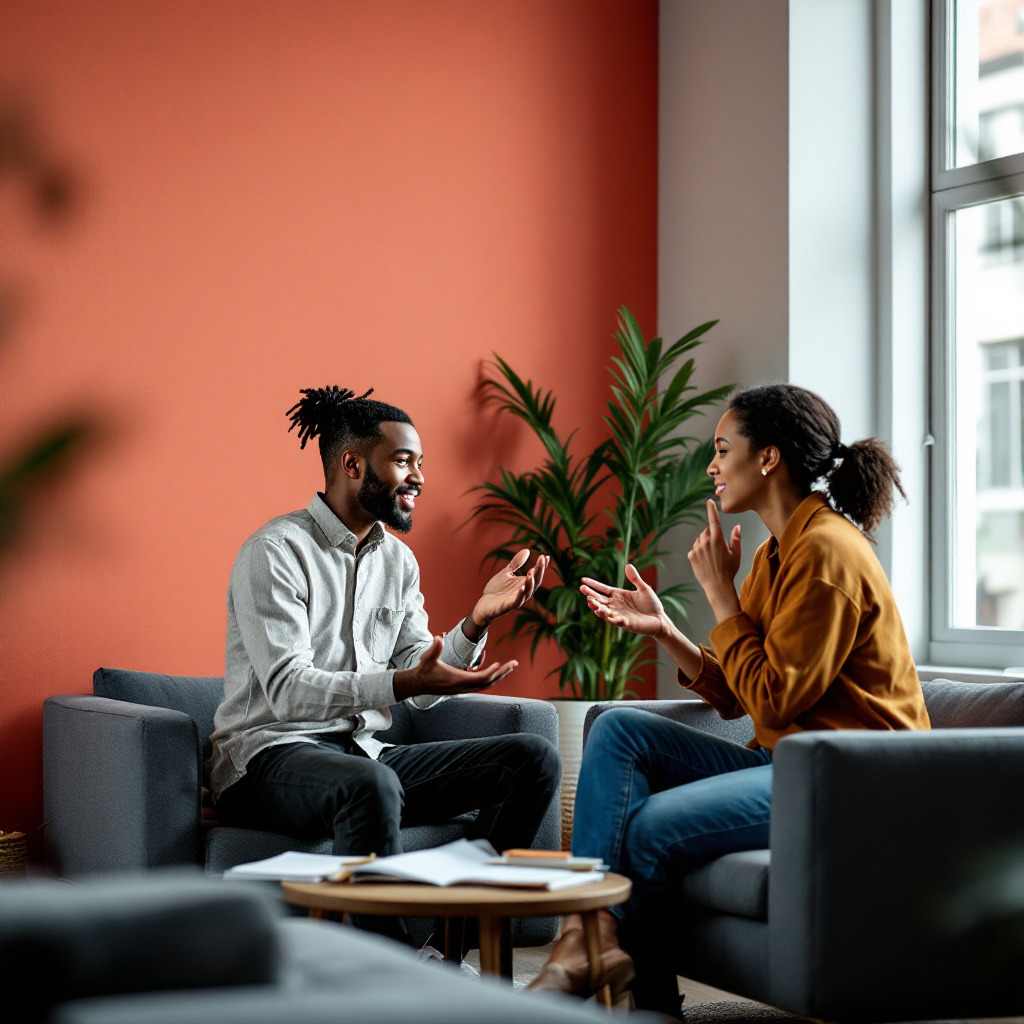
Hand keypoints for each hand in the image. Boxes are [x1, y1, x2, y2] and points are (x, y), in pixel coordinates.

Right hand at [392, 637, 517, 700]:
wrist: (416, 684)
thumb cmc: (423, 670)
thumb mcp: (427, 658)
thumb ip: (434, 649)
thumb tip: (438, 638)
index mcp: (458, 680)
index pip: (481, 678)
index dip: (493, 672)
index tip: (503, 664)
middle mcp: (462, 687)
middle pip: (488, 683)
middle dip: (502, 673)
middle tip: (514, 664)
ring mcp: (462, 689)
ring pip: (486, 686)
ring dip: (498, 677)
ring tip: (509, 668)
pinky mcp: (461, 689)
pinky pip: (480, 686)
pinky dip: (490, 679)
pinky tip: (495, 672)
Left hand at [469, 550, 549, 631]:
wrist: (483, 605)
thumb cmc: (496, 590)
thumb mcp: (506, 573)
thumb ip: (516, 564)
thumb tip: (527, 550)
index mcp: (523, 583)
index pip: (536, 574)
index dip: (541, 566)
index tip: (546, 556)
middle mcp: (523, 592)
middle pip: (535, 582)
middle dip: (539, 571)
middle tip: (542, 559)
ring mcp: (516, 600)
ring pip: (528, 592)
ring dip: (530, 583)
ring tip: (531, 572)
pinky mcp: (508, 607)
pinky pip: (517, 602)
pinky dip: (520, 595)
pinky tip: (522, 588)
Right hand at [579, 564, 667, 637]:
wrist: (660, 620)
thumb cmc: (652, 605)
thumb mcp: (644, 589)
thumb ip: (635, 578)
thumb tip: (628, 565)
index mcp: (618, 595)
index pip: (602, 589)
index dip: (593, 585)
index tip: (583, 580)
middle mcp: (616, 605)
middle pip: (600, 599)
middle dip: (590, 594)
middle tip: (581, 589)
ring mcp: (619, 614)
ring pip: (604, 611)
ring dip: (596, 606)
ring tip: (590, 601)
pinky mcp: (625, 623)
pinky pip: (614, 620)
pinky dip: (607, 617)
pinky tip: (601, 612)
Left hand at [688, 500, 741, 620]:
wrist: (717, 586)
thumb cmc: (729, 570)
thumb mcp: (736, 554)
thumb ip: (736, 538)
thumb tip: (737, 526)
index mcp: (717, 539)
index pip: (714, 520)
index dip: (712, 509)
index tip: (709, 501)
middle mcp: (705, 542)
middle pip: (707, 531)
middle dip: (712, 535)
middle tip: (719, 549)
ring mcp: (697, 549)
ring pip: (700, 539)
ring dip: (705, 543)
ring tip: (712, 557)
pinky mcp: (691, 556)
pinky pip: (695, 548)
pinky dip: (699, 551)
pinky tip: (706, 561)